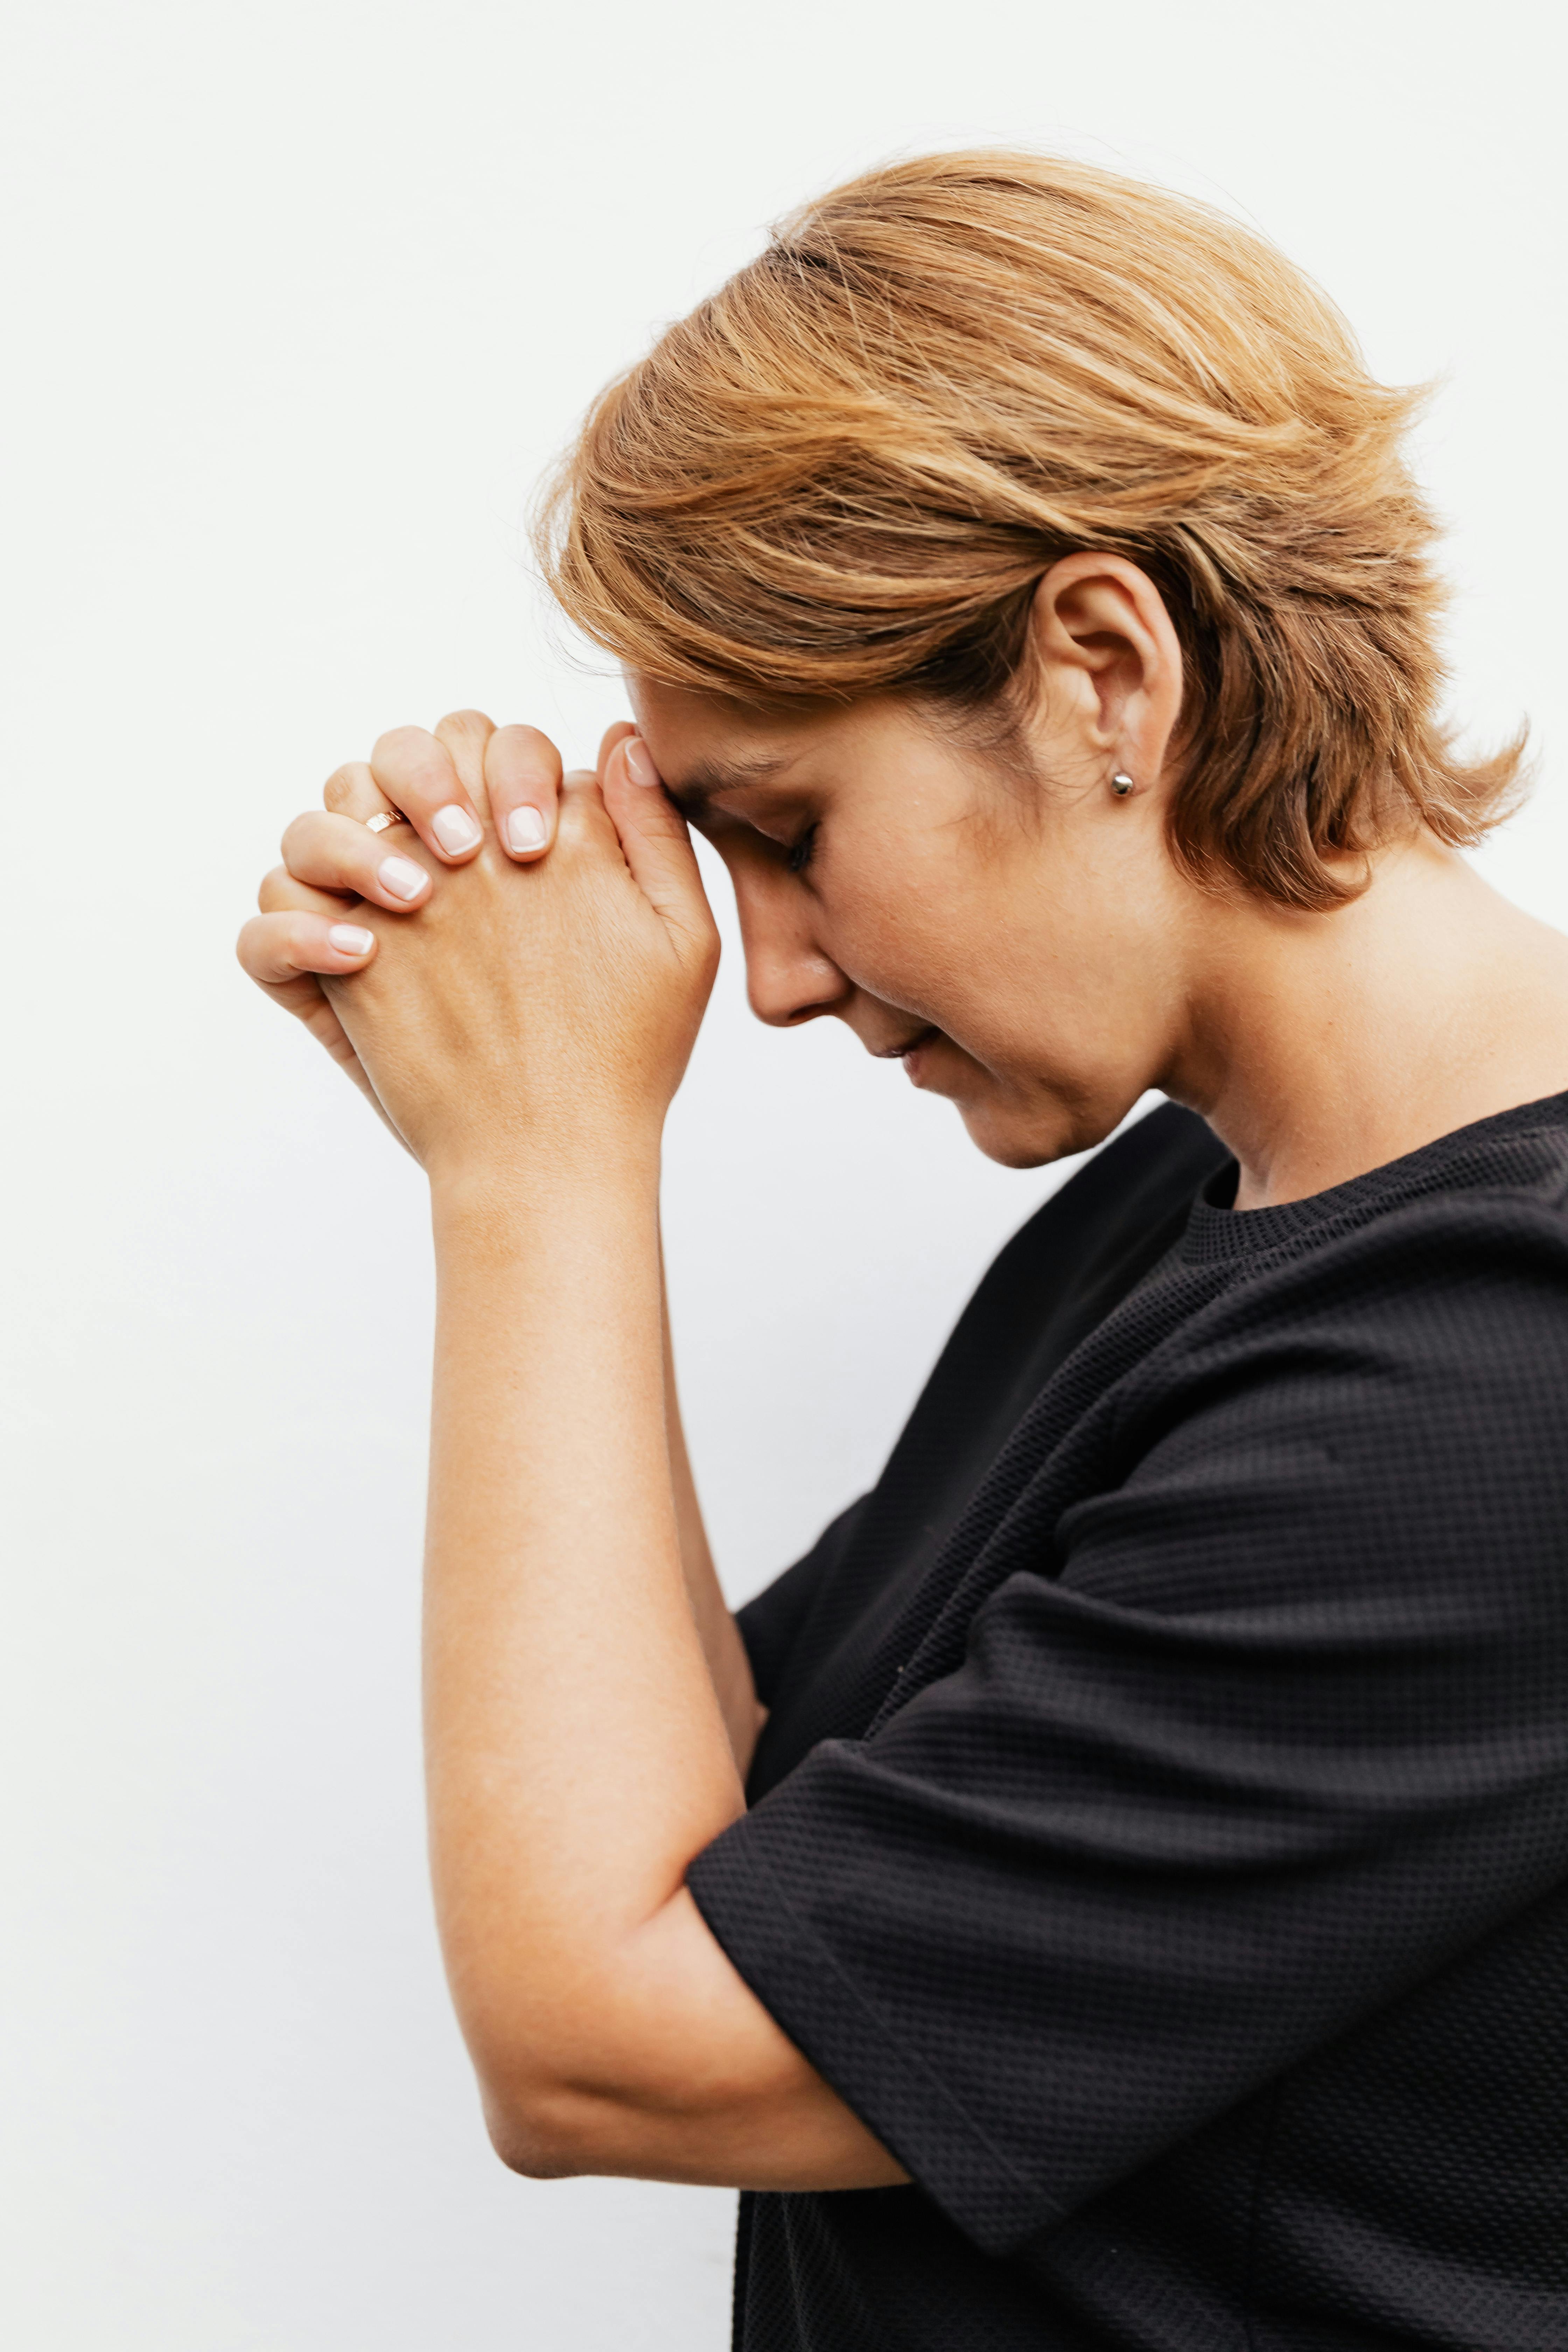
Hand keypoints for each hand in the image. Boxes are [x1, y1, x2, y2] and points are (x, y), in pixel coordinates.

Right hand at [237, 712, 632, 1130]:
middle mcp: (428, 862)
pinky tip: (359, 957)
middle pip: (388, 759)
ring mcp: (367, 917)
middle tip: (465, 851)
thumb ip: (653, 831)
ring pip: (313, 827)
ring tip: (416, 904)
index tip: (537, 844)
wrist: (560, 1155)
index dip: (508, 768)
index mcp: (504, 837)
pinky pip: (265, 928)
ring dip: (352, 844)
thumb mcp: (671, 939)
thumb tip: (621, 737)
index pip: (485, 744)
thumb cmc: (625, 1050)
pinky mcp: (322, 982)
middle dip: (420, 780)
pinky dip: (293, 931)